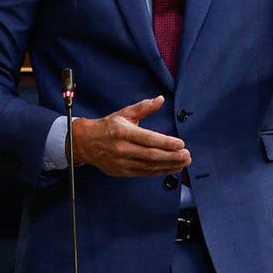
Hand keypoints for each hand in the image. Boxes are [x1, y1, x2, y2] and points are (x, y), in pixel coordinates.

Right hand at [70, 96, 190, 176]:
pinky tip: (170, 168)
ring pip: (149, 166)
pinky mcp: (121, 172)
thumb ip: (144, 107)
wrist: (85, 142)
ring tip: (183, 163)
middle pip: (151, 155)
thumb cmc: (107, 126)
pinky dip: (159, 172)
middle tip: (186, 155)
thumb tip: (160, 99)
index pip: (149, 139)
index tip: (181, 144)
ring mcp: (121, 162)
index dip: (166, 142)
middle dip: (171, 156)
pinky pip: (143, 173)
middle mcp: (122, 148)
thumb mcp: (124, 113)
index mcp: (123, 132)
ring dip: (168, 166)